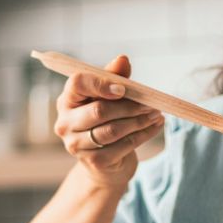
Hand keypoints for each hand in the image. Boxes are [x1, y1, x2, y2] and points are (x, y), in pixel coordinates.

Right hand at [54, 54, 164, 190]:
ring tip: (157, 114)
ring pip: (113, 130)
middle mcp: (65, 123)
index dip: (101, 83)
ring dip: (140, 120)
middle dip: (130, 106)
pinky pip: (124, 145)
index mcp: (67, 100)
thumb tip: (122, 59)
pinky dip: (144, 134)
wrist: (104, 163)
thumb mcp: (108, 97)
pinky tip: (155, 126)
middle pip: (100, 110)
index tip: (124, 88)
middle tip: (152, 103)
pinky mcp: (95, 162)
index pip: (77, 84)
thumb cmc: (105, 121)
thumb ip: (114, 78)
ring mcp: (77, 145)